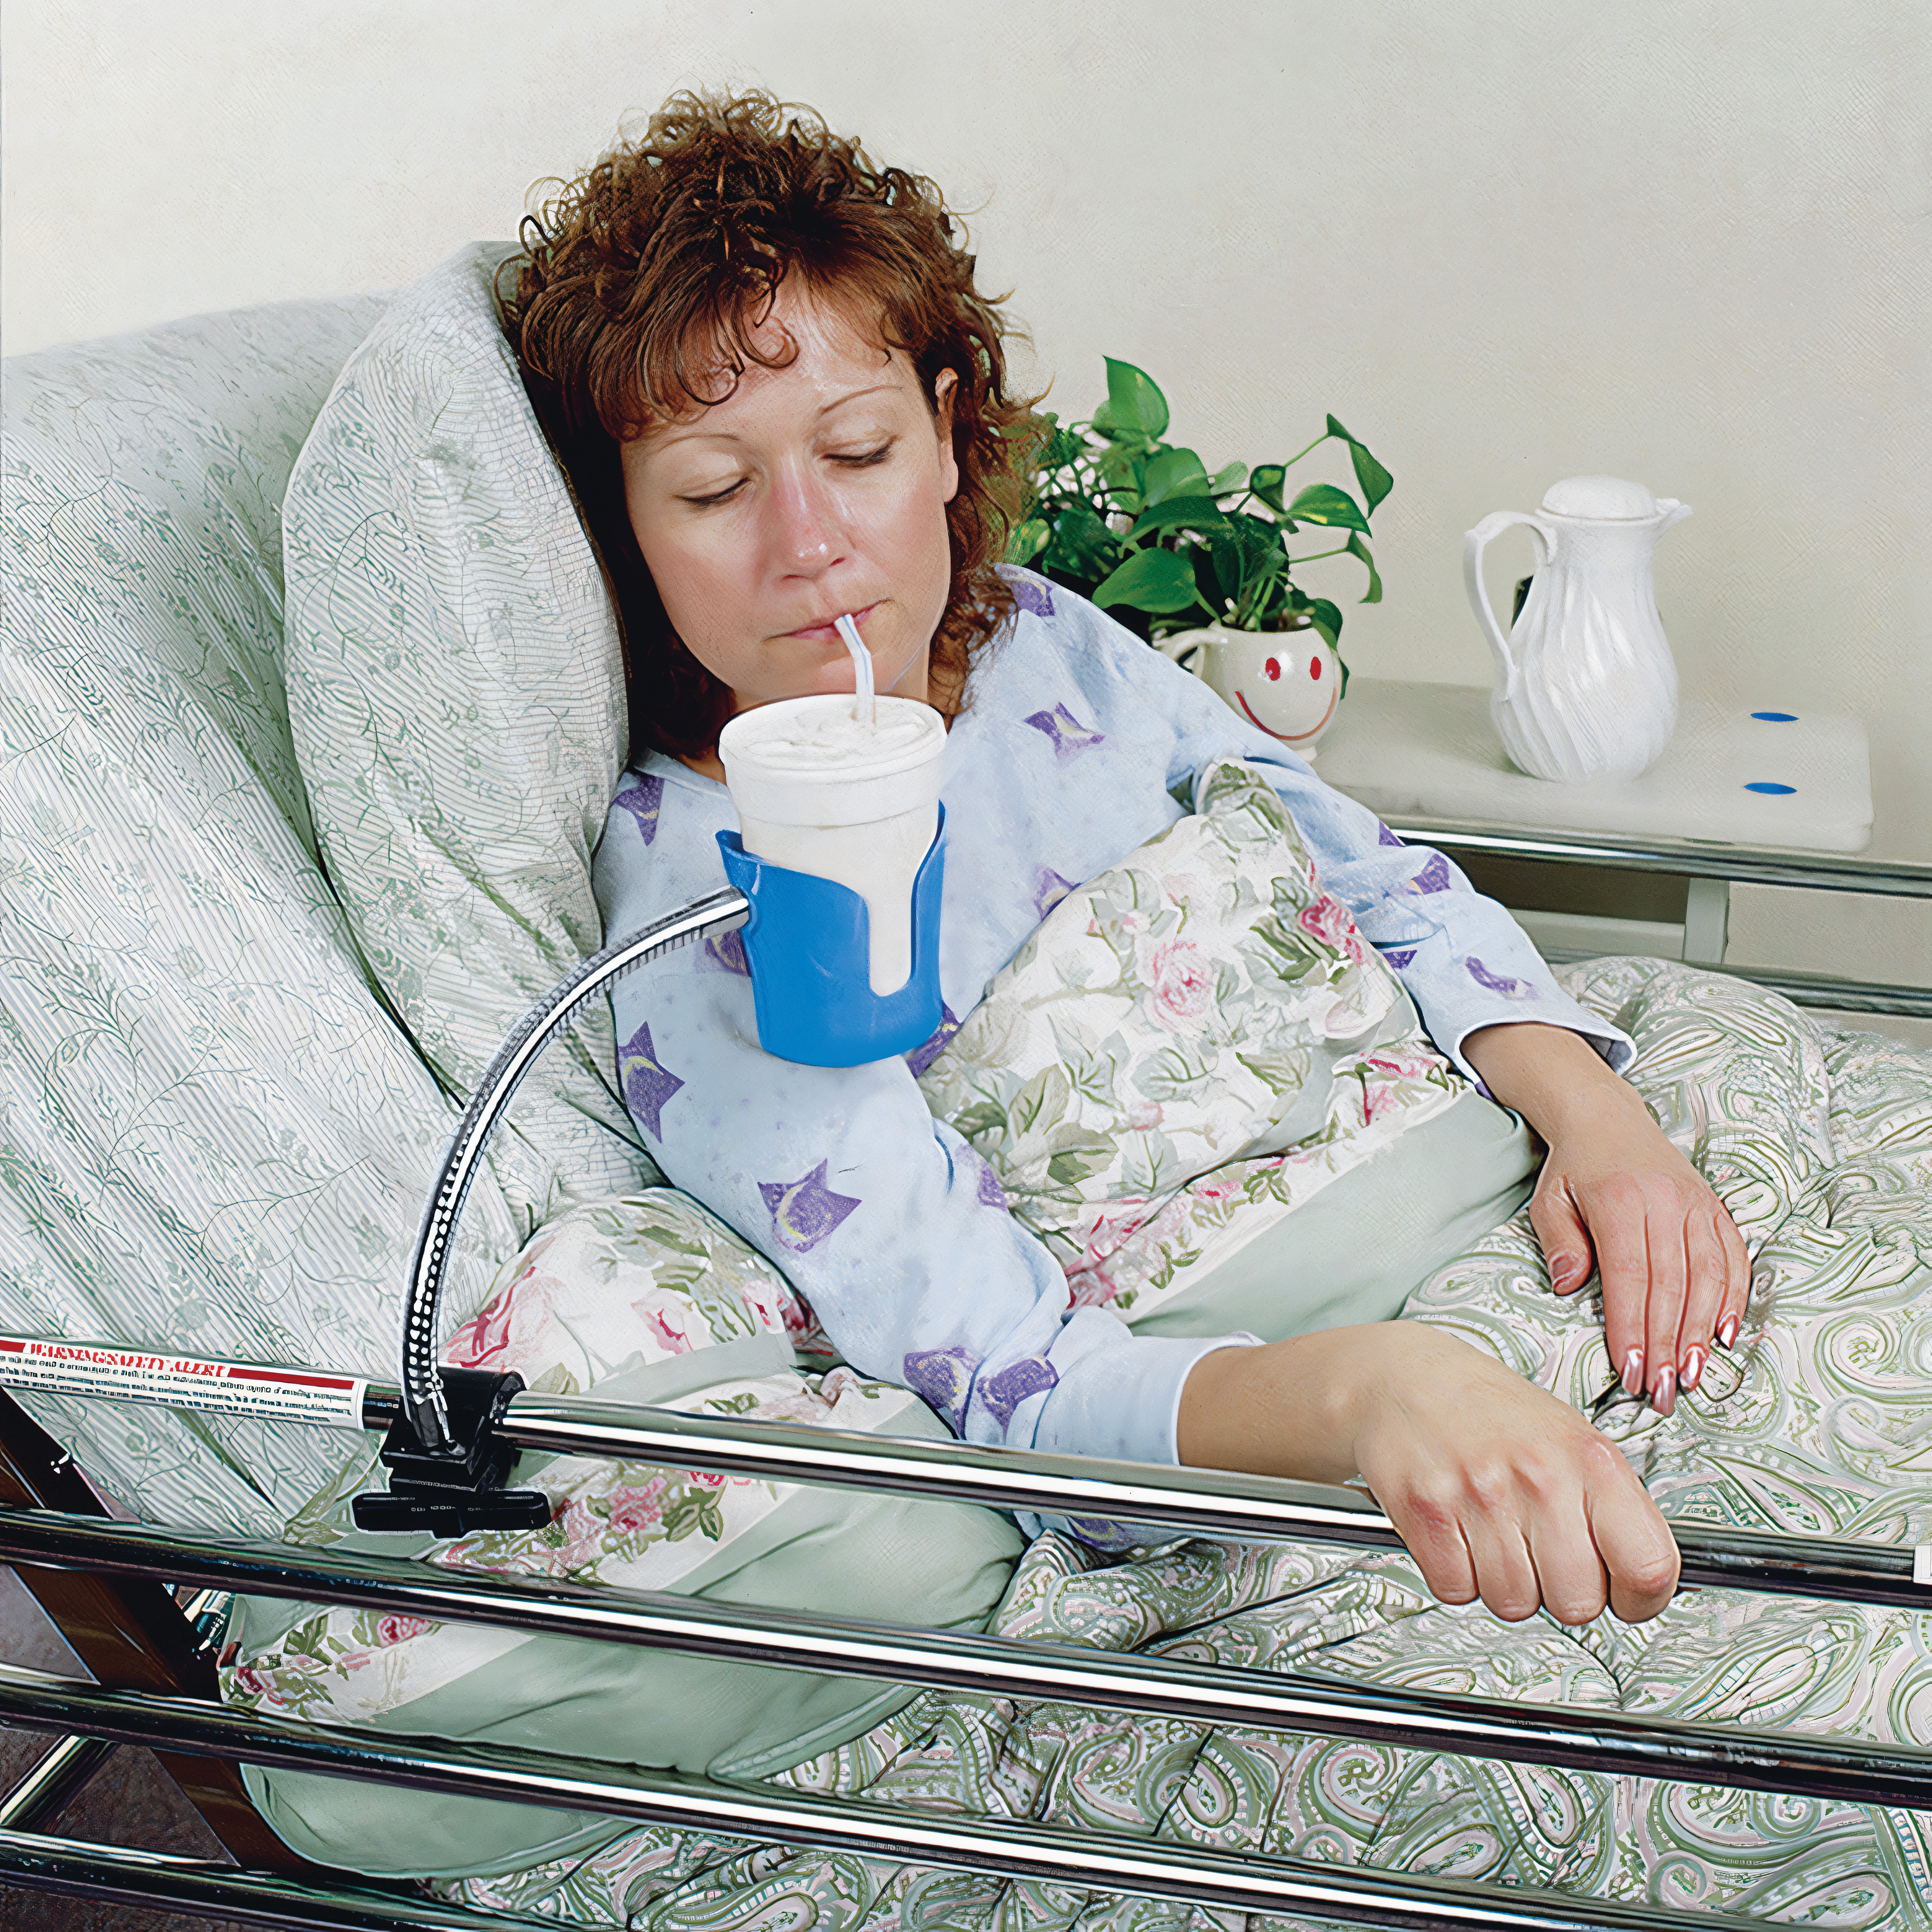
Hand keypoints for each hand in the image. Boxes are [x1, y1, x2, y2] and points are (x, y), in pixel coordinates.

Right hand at [1179, 1325, 1679, 1623]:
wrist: (1392, 1376)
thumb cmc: (1487, 1412)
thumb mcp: (1562, 1435)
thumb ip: (1609, 1502)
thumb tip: (1653, 1586)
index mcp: (1583, 1456)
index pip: (1651, 1566)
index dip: (1640, 1597)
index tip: (1622, 1590)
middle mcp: (1536, 1472)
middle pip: (1576, 1603)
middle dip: (1555, 1593)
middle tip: (1530, 1555)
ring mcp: (1475, 1490)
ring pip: (1511, 1604)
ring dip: (1496, 1586)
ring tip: (1483, 1538)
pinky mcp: (1418, 1506)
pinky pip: (1452, 1589)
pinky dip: (1449, 1577)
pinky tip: (1444, 1536)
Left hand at [1463, 1023, 1748, 1414]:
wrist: (1606, 1117)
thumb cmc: (1573, 1168)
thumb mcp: (1549, 1199)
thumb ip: (1559, 1242)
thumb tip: (1570, 1288)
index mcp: (1619, 1200)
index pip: (1629, 1275)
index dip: (1632, 1327)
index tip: (1629, 1370)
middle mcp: (1664, 1202)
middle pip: (1672, 1284)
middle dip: (1666, 1343)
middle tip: (1661, 1390)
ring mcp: (1695, 1204)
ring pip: (1707, 1275)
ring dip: (1701, 1330)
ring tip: (1691, 1375)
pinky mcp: (1713, 1207)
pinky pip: (1733, 1257)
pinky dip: (1733, 1297)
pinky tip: (1726, 1334)